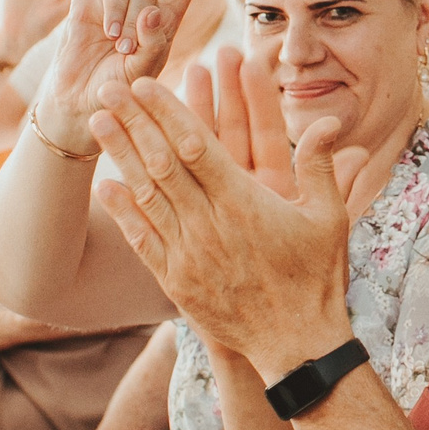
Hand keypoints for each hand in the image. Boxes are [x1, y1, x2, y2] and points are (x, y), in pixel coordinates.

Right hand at [31, 0, 208, 155]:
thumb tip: (152, 11)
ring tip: (109, 40)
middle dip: (135, 18)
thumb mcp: (144, 73)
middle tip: (123, 49)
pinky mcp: (81, 9)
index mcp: (162, 27)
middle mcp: (138, 13)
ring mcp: (109, 8)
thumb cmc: (120, 95)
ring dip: (115, 11)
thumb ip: (152, 44)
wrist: (82, 106)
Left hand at [87, 74, 369, 373]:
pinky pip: (142, 239)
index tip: (147, 84)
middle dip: (134, 121)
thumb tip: (329, 123)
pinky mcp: (176, 280)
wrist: (296, 345)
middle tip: (108, 88)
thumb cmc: (317, 279)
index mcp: (245, 202)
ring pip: (147, 194)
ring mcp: (189, 253)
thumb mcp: (330, 219)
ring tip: (98, 122)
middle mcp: (210, 224)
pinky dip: (122, 211)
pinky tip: (105, 186)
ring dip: (120, 155)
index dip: (169, 111)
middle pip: (163, 162)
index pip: (197, 145)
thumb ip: (322, 169)